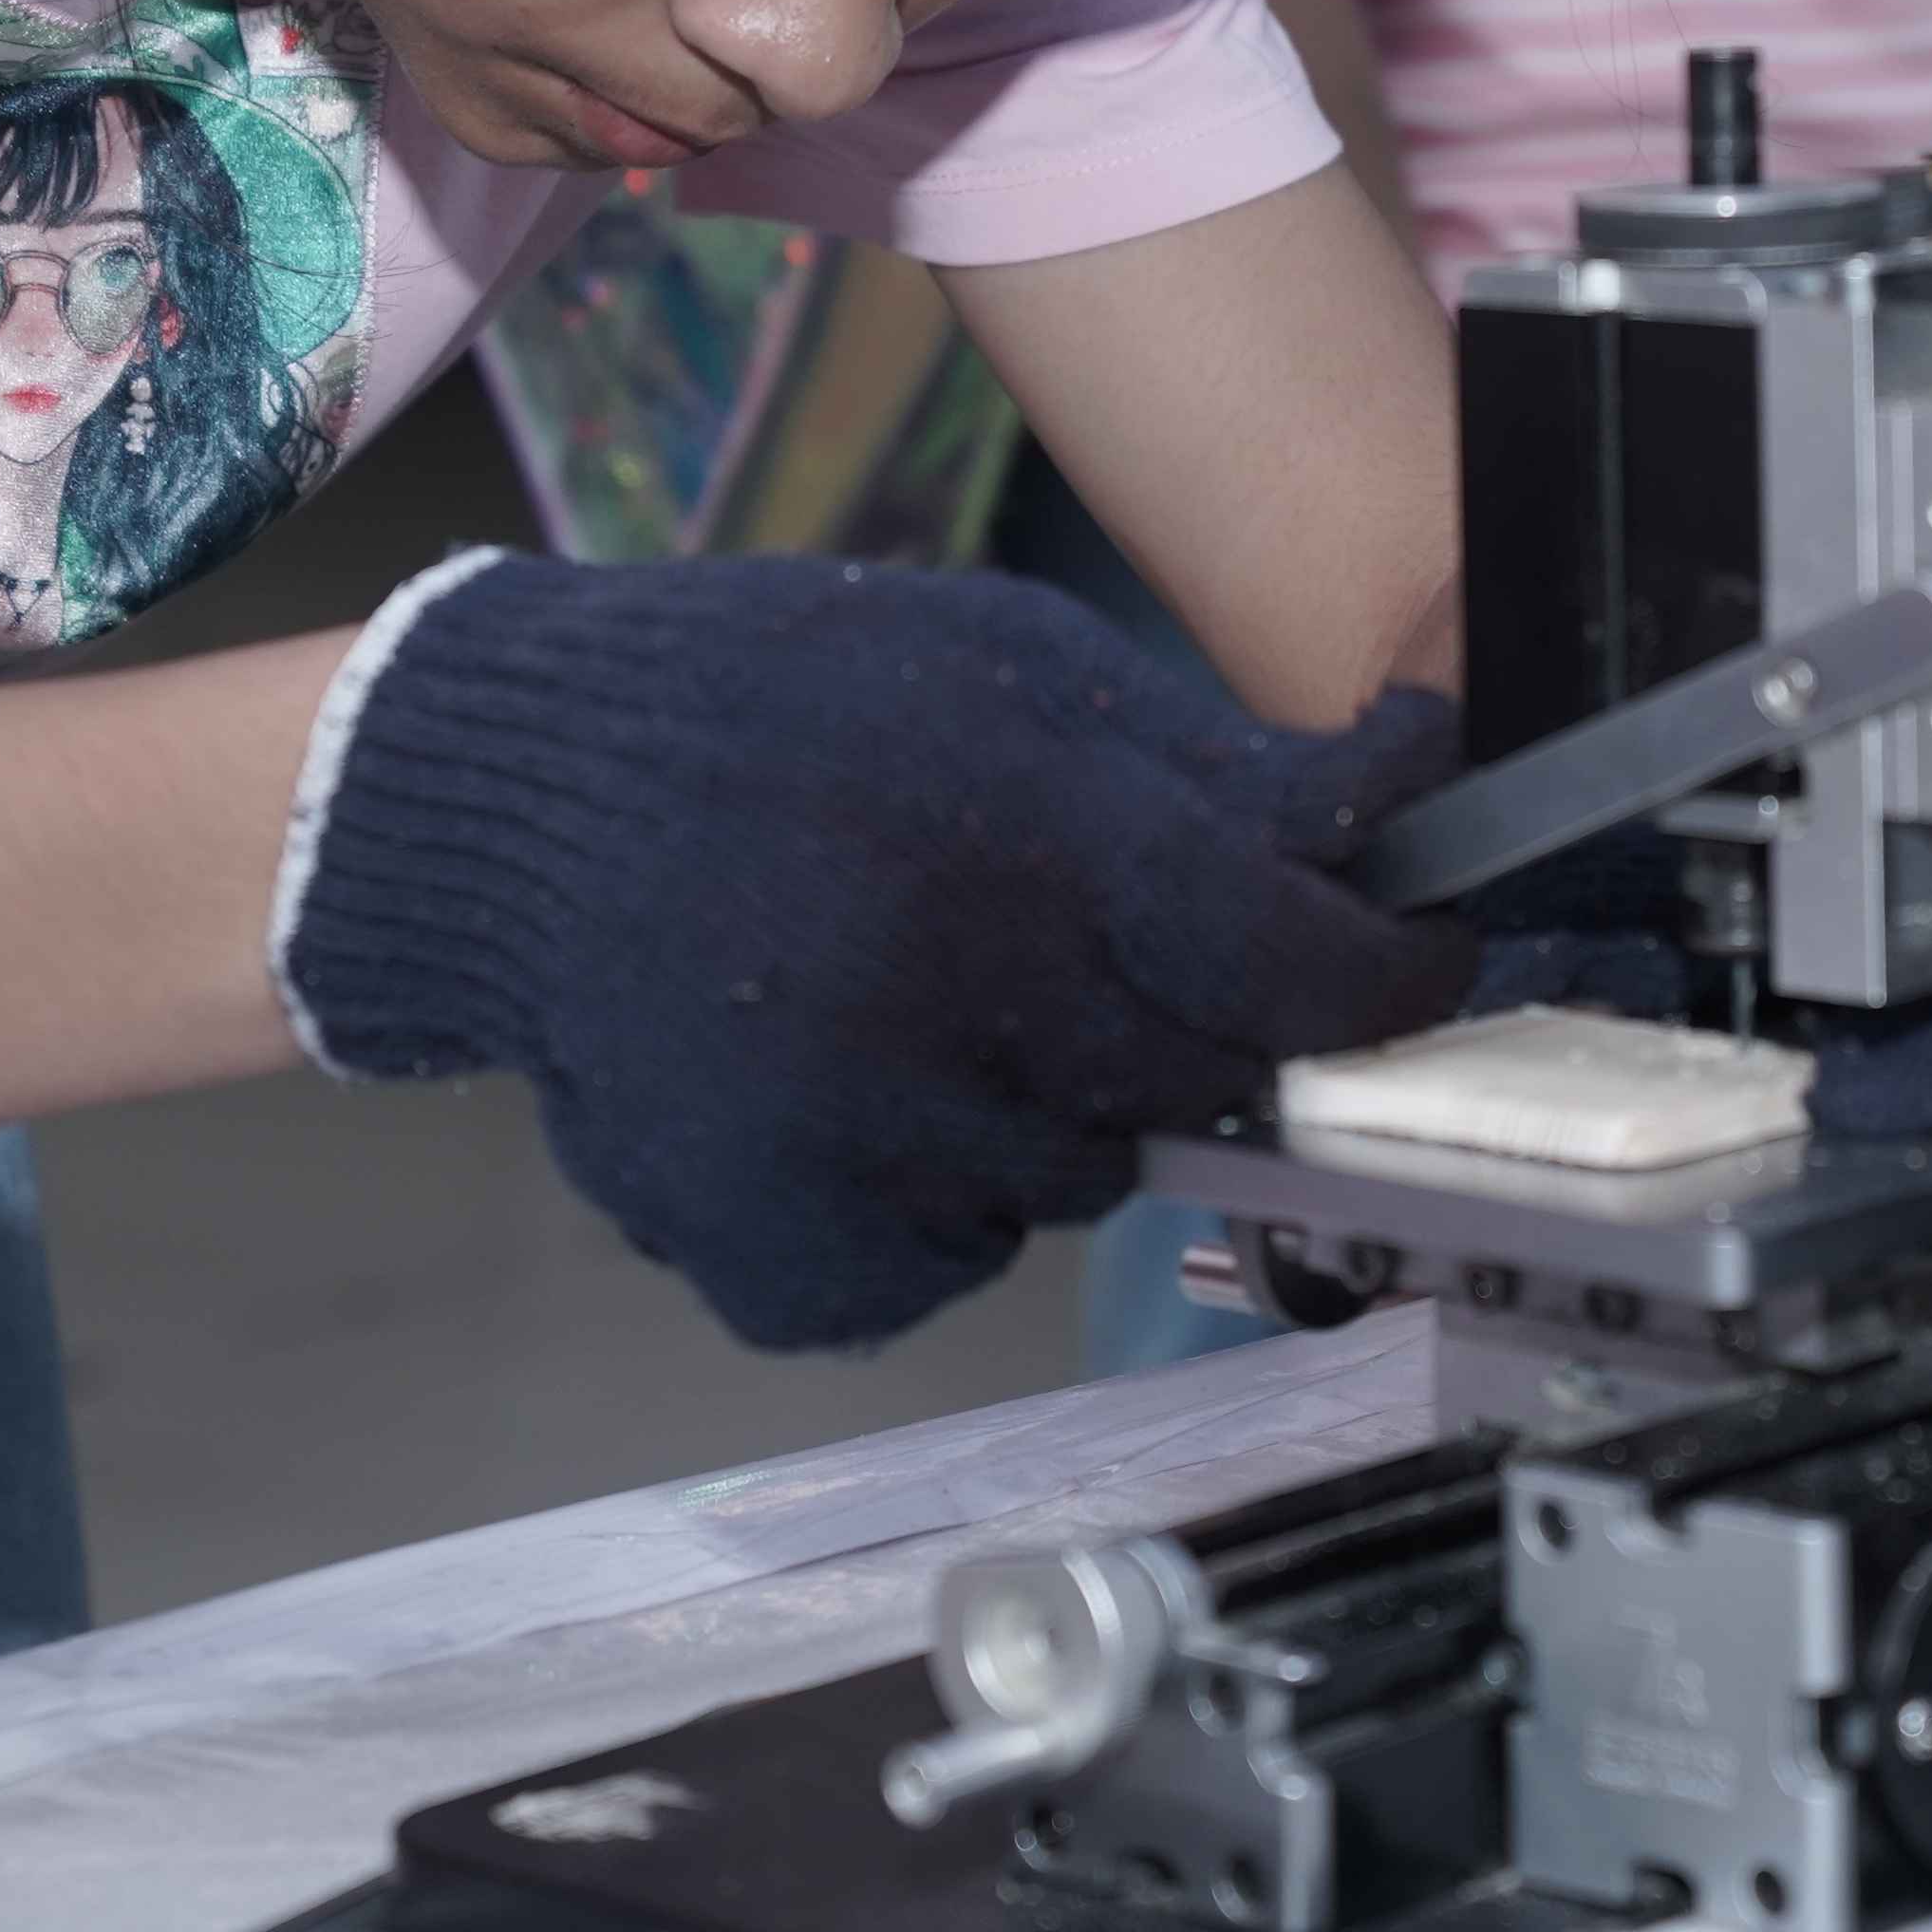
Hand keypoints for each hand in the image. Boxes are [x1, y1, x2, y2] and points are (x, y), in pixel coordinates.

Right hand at [277, 558, 1476, 1348]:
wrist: (515, 812)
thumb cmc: (783, 709)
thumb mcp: (1009, 665)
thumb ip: (1210, 768)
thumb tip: (1416, 808)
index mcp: (1022, 835)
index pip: (1292, 964)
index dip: (1383, 976)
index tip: (1411, 963)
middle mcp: (944, 1004)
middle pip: (1196, 1080)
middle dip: (1178, 1019)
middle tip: (1067, 938)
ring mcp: (855, 1150)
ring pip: (1070, 1182)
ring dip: (1040, 1105)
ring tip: (913, 990)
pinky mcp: (781, 1256)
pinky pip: (944, 1266)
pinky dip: (922, 1196)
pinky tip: (839, 1083)